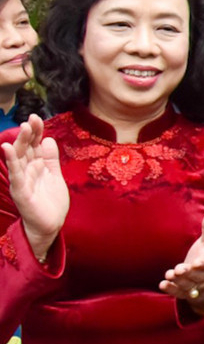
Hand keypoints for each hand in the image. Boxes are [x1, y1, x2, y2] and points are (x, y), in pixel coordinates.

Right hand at [3, 115, 67, 260]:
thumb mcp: (55, 175)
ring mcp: (23, 180)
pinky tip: (8, 149)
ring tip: (23, 128)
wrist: (51, 225)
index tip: (36, 117)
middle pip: (26, 148)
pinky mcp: (21, 191)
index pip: (35, 145)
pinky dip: (12, 161)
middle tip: (30, 119)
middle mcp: (27, 170)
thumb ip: (51, 159)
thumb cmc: (50, 201)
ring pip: (19, 158)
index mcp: (36, 166)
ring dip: (20, 142)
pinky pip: (16, 174)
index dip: (36, 132)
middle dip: (29, 133)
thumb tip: (48, 139)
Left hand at [159, 211, 203, 316]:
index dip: (203, 265)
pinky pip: (178, 293)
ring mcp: (194, 285)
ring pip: (188, 285)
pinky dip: (171, 290)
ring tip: (169, 274)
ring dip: (178, 281)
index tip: (196, 263)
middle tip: (178, 269)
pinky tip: (163, 285)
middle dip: (188, 273)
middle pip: (197, 276)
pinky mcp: (184, 291)